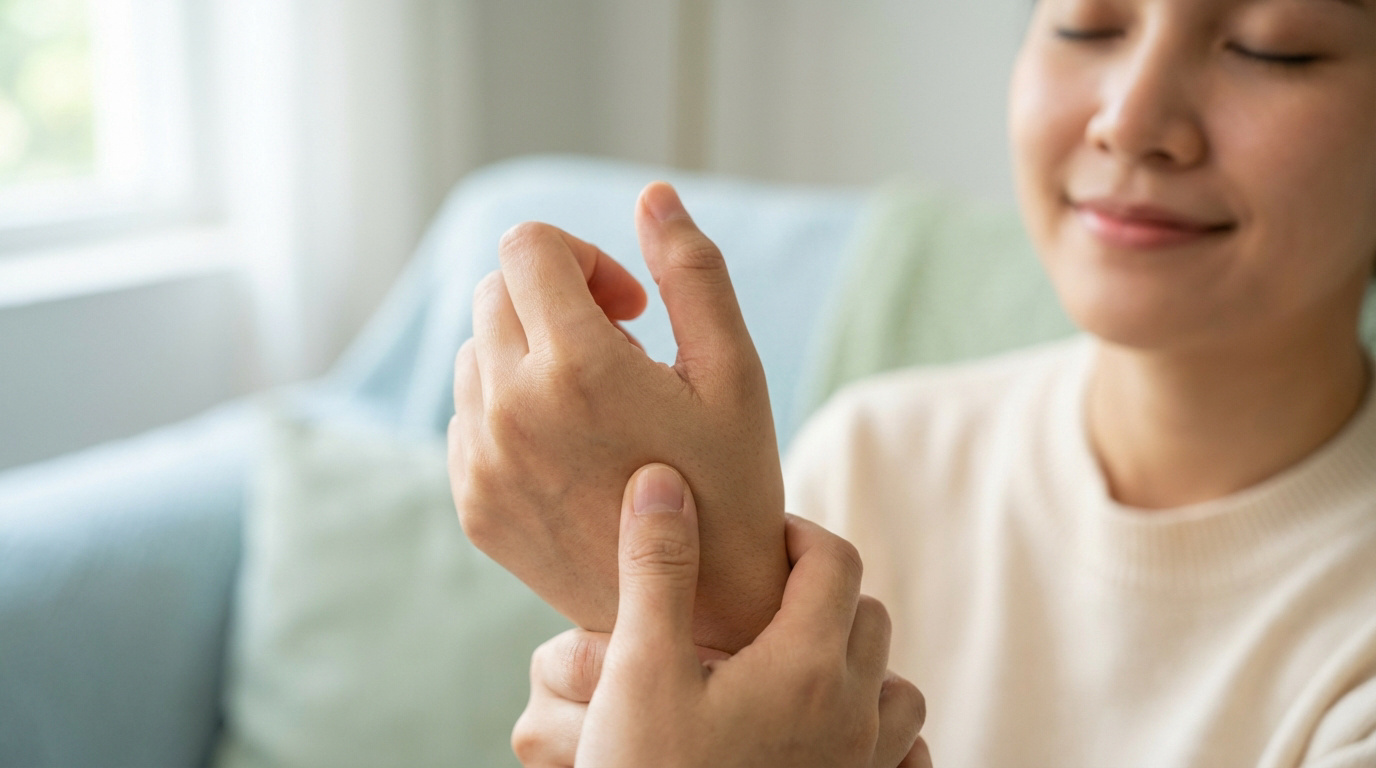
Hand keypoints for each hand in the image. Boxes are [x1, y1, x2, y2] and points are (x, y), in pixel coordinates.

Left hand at [449, 183, 788, 652]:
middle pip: (496, 290)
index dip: (583, 256)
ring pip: (475, 351)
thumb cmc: (732, 484)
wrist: (700, 613)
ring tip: (595, 407)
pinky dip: (508, 410)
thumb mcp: (734, 372)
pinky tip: (570, 451)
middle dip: (555, 300)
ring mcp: (481, 463)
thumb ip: (693, 272)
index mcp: (577, 366)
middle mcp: (511, 410)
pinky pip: (467, 416)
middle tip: (622, 355)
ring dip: (529, 353)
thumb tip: (651, 193)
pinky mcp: (471, 504)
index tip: (629, 307)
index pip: (528, 245)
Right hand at [512, 464, 931, 767]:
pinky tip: (830, 738)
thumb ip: (657, 570)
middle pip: (870, 615)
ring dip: (858, 664)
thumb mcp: (638, 671)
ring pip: (897, 690)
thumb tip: (663, 481)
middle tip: (760, 603)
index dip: (796, 535)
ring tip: (794, 668)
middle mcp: (854, 715)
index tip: (753, 543)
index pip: (835, 560)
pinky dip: (881, 734)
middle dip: (822, 594)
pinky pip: (905, 759)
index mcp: (807, 666)